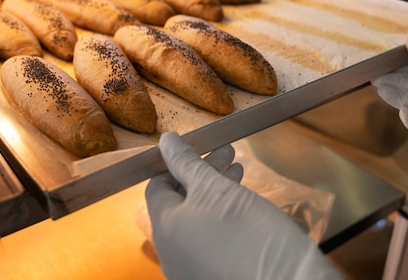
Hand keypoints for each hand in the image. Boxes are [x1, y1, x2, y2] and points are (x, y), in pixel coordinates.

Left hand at [146, 132, 341, 279]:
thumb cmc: (250, 236)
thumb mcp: (216, 188)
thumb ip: (187, 164)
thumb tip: (166, 142)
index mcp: (165, 230)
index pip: (158, 187)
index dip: (178, 163)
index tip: (200, 147)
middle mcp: (171, 254)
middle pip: (178, 203)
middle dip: (202, 173)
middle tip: (226, 154)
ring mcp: (190, 268)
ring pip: (195, 220)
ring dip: (214, 191)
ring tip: (237, 171)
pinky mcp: (212, 274)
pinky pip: (208, 239)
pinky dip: (221, 215)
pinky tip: (241, 200)